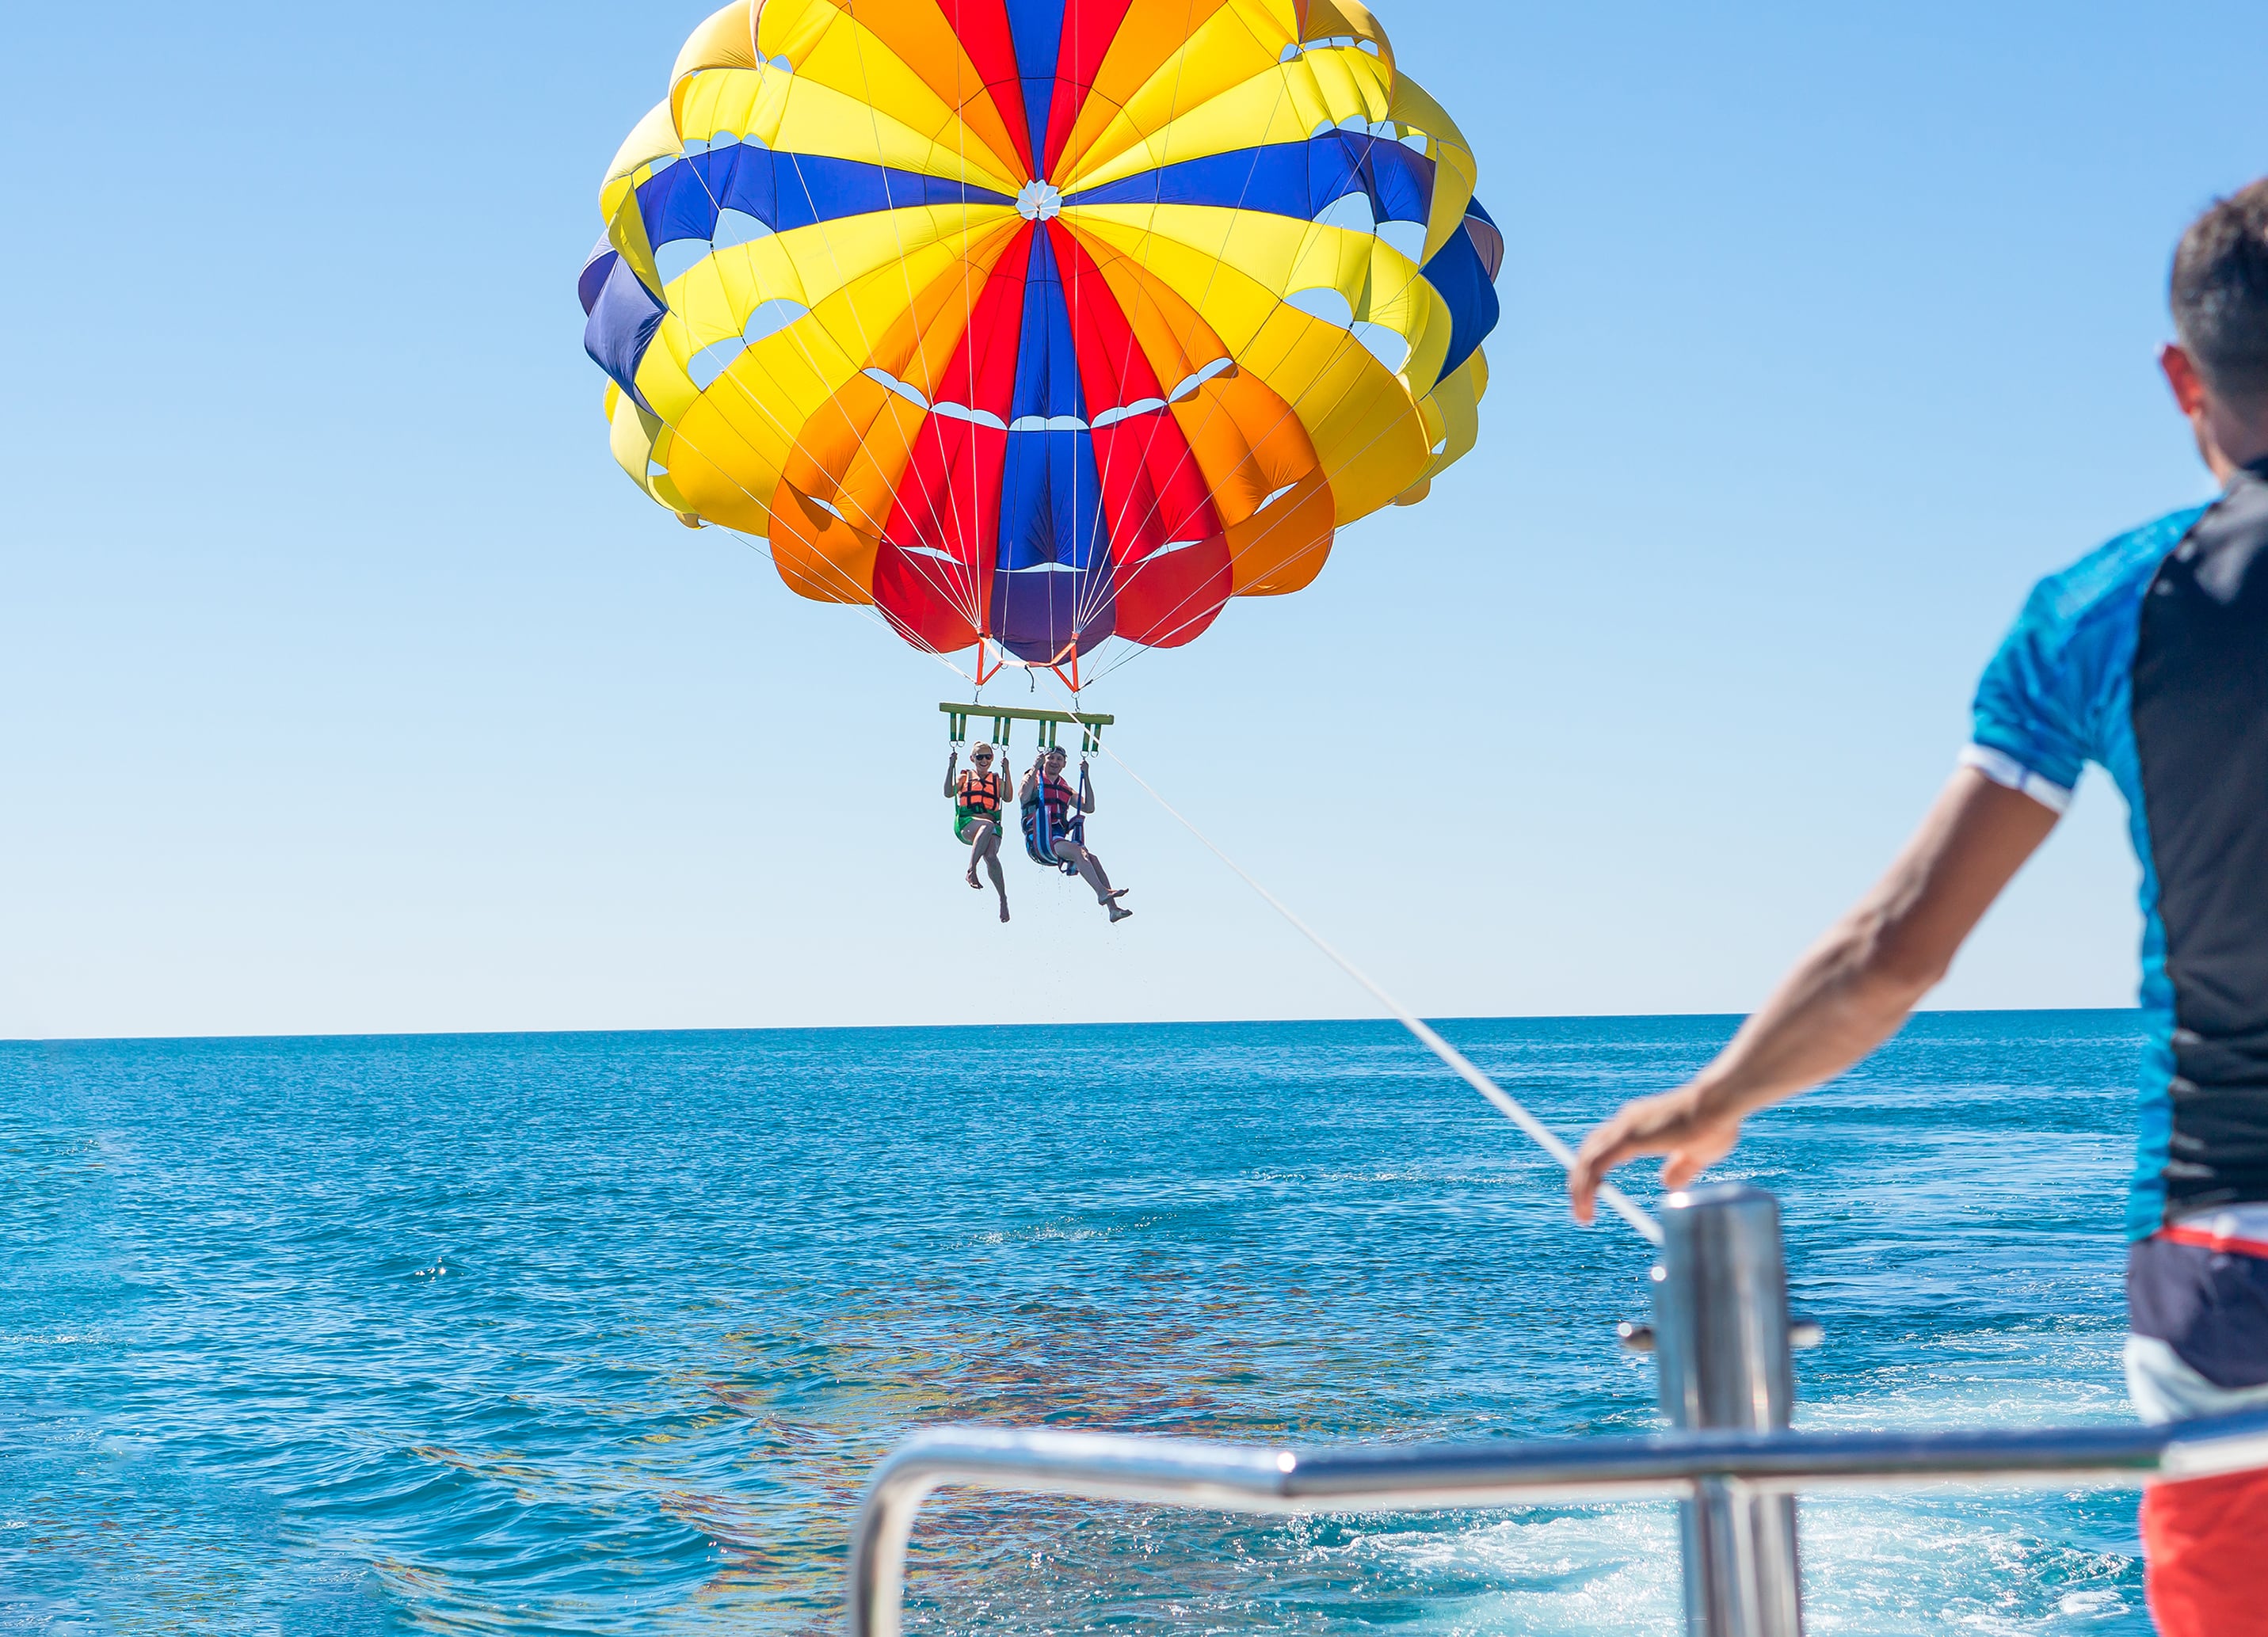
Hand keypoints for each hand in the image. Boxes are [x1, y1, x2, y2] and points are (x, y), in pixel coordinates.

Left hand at [1567, 1083, 1743, 1224]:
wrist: (1721, 1105)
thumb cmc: (1715, 1123)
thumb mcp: (1697, 1154)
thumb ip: (1681, 1168)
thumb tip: (1668, 1184)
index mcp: (1639, 1124)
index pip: (1603, 1147)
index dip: (1593, 1171)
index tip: (1593, 1196)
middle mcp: (1627, 1122)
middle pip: (1589, 1153)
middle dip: (1580, 1182)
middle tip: (1581, 1211)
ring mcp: (1625, 1127)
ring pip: (1587, 1159)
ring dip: (1579, 1188)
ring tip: (1582, 1215)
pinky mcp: (1629, 1137)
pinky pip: (1597, 1164)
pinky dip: (1587, 1184)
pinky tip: (1587, 1204)